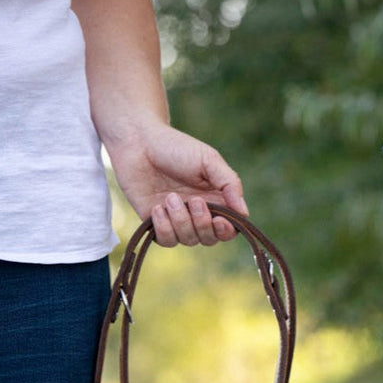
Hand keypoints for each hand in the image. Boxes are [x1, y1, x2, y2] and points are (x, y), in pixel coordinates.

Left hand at [107, 122, 247, 246]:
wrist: (138, 142)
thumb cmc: (176, 147)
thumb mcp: (210, 160)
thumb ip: (230, 184)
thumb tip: (244, 213)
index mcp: (216, 200)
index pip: (229, 228)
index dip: (226, 230)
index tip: (219, 220)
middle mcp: (198, 214)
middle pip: (210, 238)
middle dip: (202, 224)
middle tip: (194, 200)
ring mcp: (176, 219)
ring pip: (188, 240)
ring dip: (181, 221)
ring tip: (170, 197)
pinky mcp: (155, 222)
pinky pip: (166, 240)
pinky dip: (164, 227)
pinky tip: (157, 207)